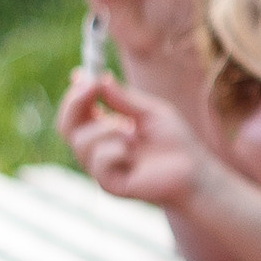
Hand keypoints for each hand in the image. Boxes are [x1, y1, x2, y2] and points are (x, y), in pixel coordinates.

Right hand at [57, 69, 205, 209]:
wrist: (194, 171)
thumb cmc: (175, 142)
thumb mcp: (150, 112)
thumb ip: (124, 99)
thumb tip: (100, 79)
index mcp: (106, 130)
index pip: (78, 112)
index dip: (75, 94)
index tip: (80, 75)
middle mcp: (98, 149)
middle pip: (66, 126)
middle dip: (75, 104)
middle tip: (91, 88)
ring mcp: (101, 168)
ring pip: (81, 141)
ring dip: (105, 128)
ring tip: (130, 130)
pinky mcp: (109, 184)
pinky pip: (97, 161)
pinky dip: (115, 151)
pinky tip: (132, 154)